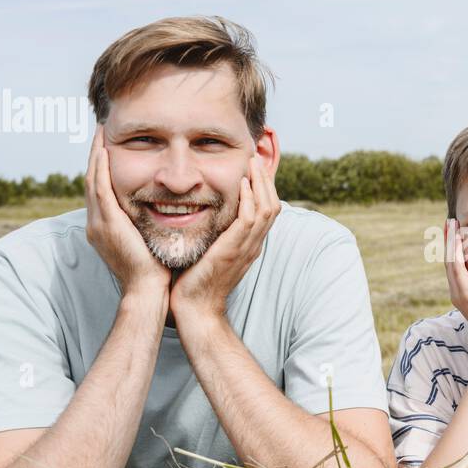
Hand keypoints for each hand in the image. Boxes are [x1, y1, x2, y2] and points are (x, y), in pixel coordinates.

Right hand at [85, 126, 170, 297]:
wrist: (147, 290)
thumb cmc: (154, 271)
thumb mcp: (146, 241)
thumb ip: (145, 224)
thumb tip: (161, 210)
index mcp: (104, 227)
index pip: (100, 189)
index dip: (102, 167)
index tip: (108, 146)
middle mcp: (96, 223)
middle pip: (92, 180)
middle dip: (95, 155)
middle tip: (100, 131)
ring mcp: (98, 223)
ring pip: (93, 180)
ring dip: (96, 155)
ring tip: (100, 132)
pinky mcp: (107, 223)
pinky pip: (101, 189)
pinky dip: (101, 169)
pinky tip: (104, 151)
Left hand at [170, 155, 280, 323]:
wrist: (195, 310)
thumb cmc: (196, 283)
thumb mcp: (209, 252)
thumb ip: (214, 234)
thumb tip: (202, 213)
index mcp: (250, 245)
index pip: (266, 211)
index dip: (263, 188)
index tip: (252, 168)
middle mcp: (253, 245)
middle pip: (273, 205)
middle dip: (266, 180)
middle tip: (255, 158)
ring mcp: (247, 248)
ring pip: (266, 209)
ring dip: (260, 183)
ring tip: (252, 163)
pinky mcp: (234, 250)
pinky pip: (249, 220)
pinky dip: (249, 199)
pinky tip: (242, 184)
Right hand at [444, 218, 467, 349]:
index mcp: (464, 293)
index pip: (457, 265)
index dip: (455, 247)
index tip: (457, 230)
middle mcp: (457, 291)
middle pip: (449, 260)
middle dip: (449, 240)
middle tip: (449, 221)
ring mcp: (459, 293)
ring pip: (450, 262)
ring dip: (450, 242)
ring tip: (450, 224)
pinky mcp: (465, 295)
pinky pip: (457, 270)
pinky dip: (456, 254)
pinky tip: (457, 241)